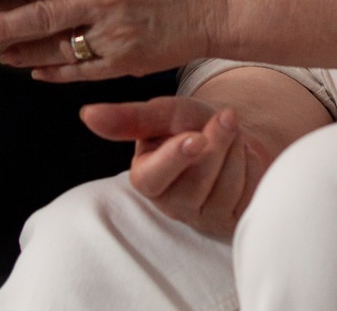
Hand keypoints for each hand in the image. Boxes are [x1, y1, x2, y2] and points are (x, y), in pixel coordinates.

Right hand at [82, 96, 270, 239]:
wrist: (232, 135)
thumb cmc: (191, 124)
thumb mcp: (164, 114)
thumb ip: (129, 117)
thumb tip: (85, 114)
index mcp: (147, 177)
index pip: (152, 178)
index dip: (175, 159)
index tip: (196, 137)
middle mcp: (172, 204)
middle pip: (197, 181)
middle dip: (218, 142)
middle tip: (226, 117)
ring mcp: (204, 217)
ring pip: (226, 187)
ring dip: (236, 150)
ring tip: (231, 135)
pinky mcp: (232, 222)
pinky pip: (248, 195)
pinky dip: (251, 165)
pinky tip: (242, 158)